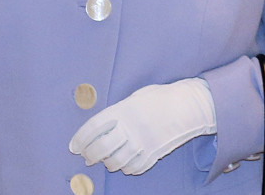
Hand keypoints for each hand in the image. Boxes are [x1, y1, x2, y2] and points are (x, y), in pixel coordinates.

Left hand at [69, 77, 216, 174]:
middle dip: (90, 155)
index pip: (94, 127)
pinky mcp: (154, 153)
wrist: (190, 106)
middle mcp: (132, 128)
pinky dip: (127, 169)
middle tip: (87, 157)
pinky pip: (134, 168)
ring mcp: (143, 143)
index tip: (74, 146)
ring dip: (108, 163)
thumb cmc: (162, 97)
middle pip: (102, 148)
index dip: (80, 139)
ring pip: (117, 162)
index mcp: (125, 110)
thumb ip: (120, 110)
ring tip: (106, 161)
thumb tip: (103, 125)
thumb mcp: (138, 97)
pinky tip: (124, 164)